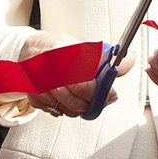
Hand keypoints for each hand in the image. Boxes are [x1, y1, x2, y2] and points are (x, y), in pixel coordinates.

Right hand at [19, 31, 133, 117]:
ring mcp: (41, 86)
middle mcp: (50, 71)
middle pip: (77, 98)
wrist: (28, 51)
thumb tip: (129, 60)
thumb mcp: (81, 47)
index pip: (85, 80)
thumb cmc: (57, 49)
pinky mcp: (35, 98)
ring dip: (80, 108)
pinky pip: (56, 111)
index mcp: (64, 55)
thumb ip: (105, 58)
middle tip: (101, 100)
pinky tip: (68, 98)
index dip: (100, 91)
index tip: (111, 95)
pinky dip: (66, 109)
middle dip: (93, 103)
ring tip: (85, 99)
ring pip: (68, 109)